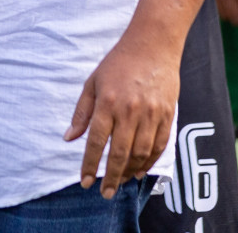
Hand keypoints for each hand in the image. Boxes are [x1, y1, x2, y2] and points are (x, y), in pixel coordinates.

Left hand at [64, 31, 178, 199]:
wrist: (153, 46)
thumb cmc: (118, 64)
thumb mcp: (92, 83)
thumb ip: (81, 113)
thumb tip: (69, 138)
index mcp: (107, 102)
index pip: (96, 141)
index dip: (90, 164)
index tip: (84, 181)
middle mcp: (130, 111)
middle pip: (120, 153)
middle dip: (110, 177)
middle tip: (104, 192)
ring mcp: (152, 114)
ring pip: (141, 153)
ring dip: (129, 171)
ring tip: (119, 181)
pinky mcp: (168, 115)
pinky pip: (160, 145)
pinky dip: (150, 161)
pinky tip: (140, 170)